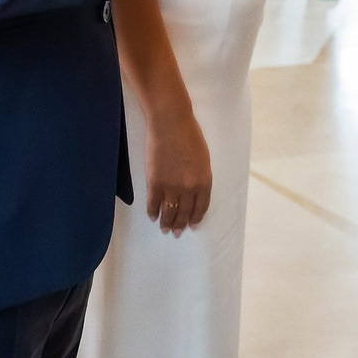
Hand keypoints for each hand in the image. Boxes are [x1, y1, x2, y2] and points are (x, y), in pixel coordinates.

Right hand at [144, 106, 211, 234]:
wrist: (171, 124)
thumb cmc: (190, 135)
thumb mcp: (203, 158)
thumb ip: (200, 176)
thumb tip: (193, 189)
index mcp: (204, 182)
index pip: (201, 207)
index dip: (195, 218)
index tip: (192, 225)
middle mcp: (189, 189)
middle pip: (184, 213)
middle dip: (180, 225)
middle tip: (177, 233)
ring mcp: (171, 187)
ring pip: (169, 212)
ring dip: (167, 223)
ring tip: (165, 229)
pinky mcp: (154, 183)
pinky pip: (153, 203)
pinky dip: (152, 212)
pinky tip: (152, 217)